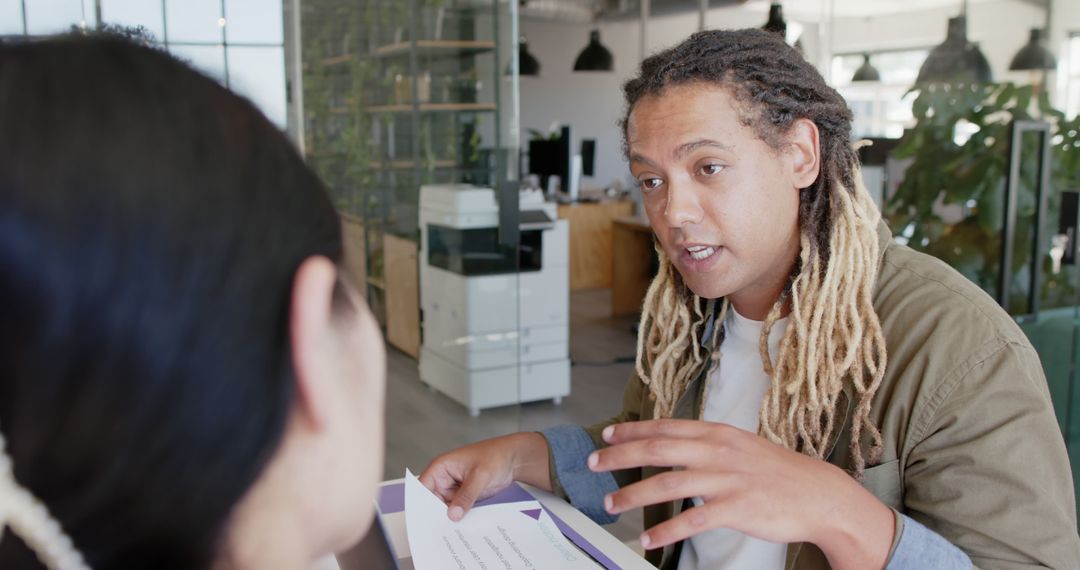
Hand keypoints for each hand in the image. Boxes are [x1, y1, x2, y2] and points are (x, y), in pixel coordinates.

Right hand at [419, 432, 550, 520]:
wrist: (514, 460)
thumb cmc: (495, 456)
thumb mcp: (479, 476)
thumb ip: (466, 495)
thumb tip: (452, 514)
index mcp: (441, 468)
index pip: (422, 488)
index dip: (420, 504)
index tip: (422, 522)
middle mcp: (444, 479)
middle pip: (431, 502)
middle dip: (435, 516)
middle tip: (438, 532)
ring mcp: (454, 489)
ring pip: (444, 509)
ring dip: (447, 519)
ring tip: (449, 534)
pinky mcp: (464, 497)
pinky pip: (457, 511)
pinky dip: (459, 519)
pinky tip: (461, 529)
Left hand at [588, 419, 893, 569]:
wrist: (819, 494)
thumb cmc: (778, 472)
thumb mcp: (740, 446)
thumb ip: (707, 444)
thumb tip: (673, 444)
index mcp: (717, 433)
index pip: (665, 427)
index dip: (632, 430)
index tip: (607, 434)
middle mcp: (718, 451)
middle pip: (658, 449)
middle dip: (620, 455)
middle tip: (594, 464)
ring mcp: (727, 479)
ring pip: (669, 484)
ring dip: (634, 495)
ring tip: (612, 504)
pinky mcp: (737, 508)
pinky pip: (693, 521)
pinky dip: (667, 531)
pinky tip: (649, 540)